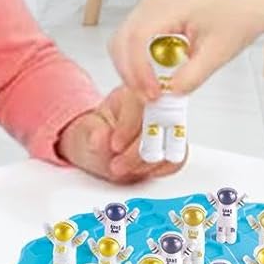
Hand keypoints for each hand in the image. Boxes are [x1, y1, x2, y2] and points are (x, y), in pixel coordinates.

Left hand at [57, 86, 183, 183]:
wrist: (100, 147)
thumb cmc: (94, 135)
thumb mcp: (84, 133)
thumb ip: (91, 135)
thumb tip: (101, 137)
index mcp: (129, 93)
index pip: (138, 100)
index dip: (128, 126)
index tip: (114, 146)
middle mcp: (153, 103)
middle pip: (161, 119)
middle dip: (139, 150)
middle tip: (118, 166)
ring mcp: (167, 122)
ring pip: (173, 139)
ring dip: (148, 161)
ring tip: (127, 169)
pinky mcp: (175, 141)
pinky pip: (180, 156)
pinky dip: (161, 168)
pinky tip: (144, 170)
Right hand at [107, 0, 263, 101]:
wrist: (246, 5)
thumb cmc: (236, 18)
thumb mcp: (218, 53)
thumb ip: (193, 76)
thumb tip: (170, 93)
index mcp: (170, 4)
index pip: (138, 38)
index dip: (139, 70)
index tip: (153, 93)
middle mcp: (155, 0)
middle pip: (123, 39)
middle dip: (130, 73)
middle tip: (149, 96)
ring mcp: (151, 5)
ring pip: (123, 39)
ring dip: (131, 67)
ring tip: (152, 88)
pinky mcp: (152, 13)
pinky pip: (133, 38)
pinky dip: (137, 59)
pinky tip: (154, 74)